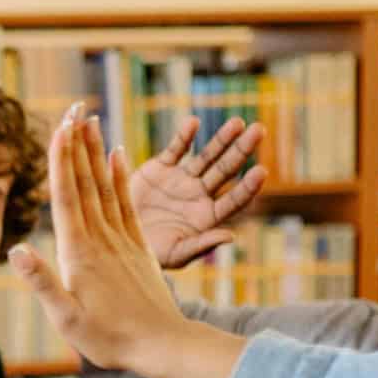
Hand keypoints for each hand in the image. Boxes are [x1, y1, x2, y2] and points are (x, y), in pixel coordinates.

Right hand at [8, 109, 190, 373]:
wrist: (161, 345)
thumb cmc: (109, 339)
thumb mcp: (67, 319)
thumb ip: (43, 283)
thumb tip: (15, 251)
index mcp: (79, 253)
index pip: (67, 197)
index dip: (62, 162)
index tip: (58, 130)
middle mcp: (101, 238)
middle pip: (86, 183)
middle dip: (77, 145)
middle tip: (73, 110)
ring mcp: (122, 239)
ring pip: (106, 186)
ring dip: (96, 152)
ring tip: (90, 121)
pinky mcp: (138, 247)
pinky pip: (127, 203)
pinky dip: (121, 176)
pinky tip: (119, 155)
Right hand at [127, 111, 266, 268]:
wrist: (115, 237)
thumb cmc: (149, 254)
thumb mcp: (175, 254)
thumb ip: (201, 245)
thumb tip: (231, 236)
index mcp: (207, 217)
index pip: (234, 200)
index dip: (248, 187)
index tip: (261, 172)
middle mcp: (199, 195)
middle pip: (225, 170)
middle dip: (241, 151)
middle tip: (258, 130)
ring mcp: (182, 179)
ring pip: (207, 156)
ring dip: (222, 139)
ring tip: (237, 122)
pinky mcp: (161, 168)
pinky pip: (176, 149)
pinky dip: (184, 136)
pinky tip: (193, 123)